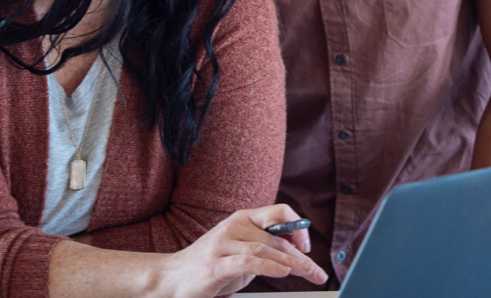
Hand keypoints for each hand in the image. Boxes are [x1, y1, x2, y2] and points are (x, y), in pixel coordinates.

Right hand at [155, 204, 326, 297]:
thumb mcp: (243, 252)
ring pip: (267, 249)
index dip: (298, 226)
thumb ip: (266, 247)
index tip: (307, 247)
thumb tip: (299, 251)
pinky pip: (248, 261)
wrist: (172, 278)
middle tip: (318, 273)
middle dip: (302, 258)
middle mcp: (234, 226)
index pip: (279, 211)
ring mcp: (223, 244)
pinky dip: (269, 267)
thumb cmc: (212, 266)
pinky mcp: (215, 264)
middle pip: (277, 238)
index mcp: (243, 219)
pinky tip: (283, 273)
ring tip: (307, 276)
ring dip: (292, 265)